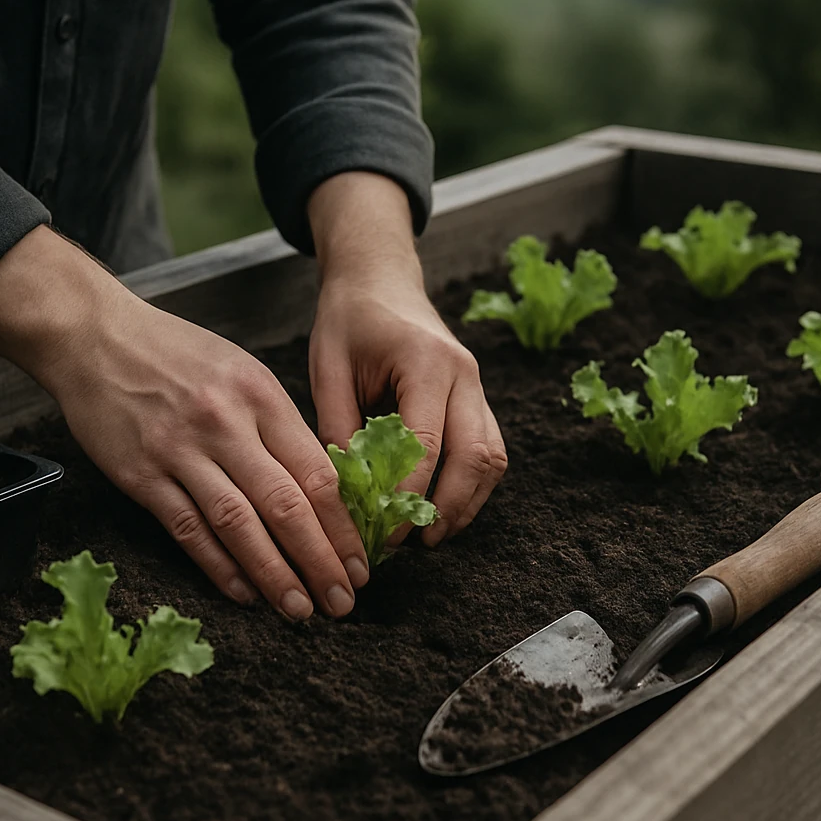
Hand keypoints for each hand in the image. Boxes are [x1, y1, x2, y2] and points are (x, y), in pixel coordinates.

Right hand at [0, 226, 368, 619]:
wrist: (94, 337)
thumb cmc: (174, 353)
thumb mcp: (241, 370)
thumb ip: (278, 423)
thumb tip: (320, 487)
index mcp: (260, 395)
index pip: (316, 472)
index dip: (343, 526)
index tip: (361, 561)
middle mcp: (225, 424)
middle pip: (285, 504)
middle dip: (320, 560)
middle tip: (342, 601)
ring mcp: (180, 451)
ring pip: (239, 524)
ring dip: (274, 574)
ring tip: (299, 609)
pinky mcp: (141, 475)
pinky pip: (188, 529)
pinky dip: (219, 567)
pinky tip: (244, 593)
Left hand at [308, 173, 507, 546]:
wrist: (380, 277)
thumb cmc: (349, 319)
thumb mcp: (328, 365)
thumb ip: (337, 426)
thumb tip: (346, 492)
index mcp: (426, 362)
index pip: (427, 444)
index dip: (408, 494)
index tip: (384, 531)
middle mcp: (464, 375)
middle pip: (476, 455)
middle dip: (450, 507)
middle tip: (415, 543)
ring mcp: (477, 386)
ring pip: (492, 457)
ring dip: (466, 502)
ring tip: (430, 535)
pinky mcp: (476, 398)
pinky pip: (488, 448)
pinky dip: (470, 484)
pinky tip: (441, 508)